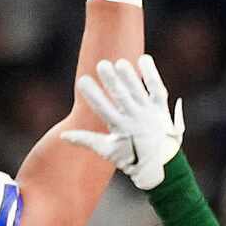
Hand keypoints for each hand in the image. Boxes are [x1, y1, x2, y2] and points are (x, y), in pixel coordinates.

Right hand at [62, 54, 186, 189]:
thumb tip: (63, 135)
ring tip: (120, 62)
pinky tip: (143, 59)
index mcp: (121, 128)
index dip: (92, 94)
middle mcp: (136, 118)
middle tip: (101, 64)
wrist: (162, 167)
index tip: (82, 80)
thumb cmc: (131, 159)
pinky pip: (157, 89)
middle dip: (111, 80)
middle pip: (121, 96)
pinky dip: (152, 75)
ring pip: (138, 91)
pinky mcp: (162, 109)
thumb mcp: (107, 151)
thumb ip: (86, 140)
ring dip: (129, 76)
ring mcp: (150, 113)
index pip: (103, 108)